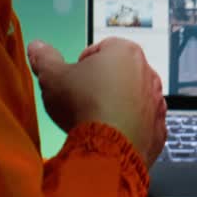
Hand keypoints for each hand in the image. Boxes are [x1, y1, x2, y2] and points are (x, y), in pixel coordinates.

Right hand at [28, 36, 166, 168]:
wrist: (108, 148)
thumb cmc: (84, 106)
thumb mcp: (53, 77)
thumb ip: (45, 59)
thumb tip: (37, 47)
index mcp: (125, 52)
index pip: (102, 48)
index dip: (84, 63)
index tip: (74, 78)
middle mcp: (147, 73)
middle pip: (121, 73)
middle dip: (103, 84)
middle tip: (83, 100)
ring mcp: (156, 101)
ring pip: (134, 98)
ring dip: (118, 105)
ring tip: (96, 120)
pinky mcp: (159, 128)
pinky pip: (142, 123)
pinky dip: (129, 128)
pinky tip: (112, 136)